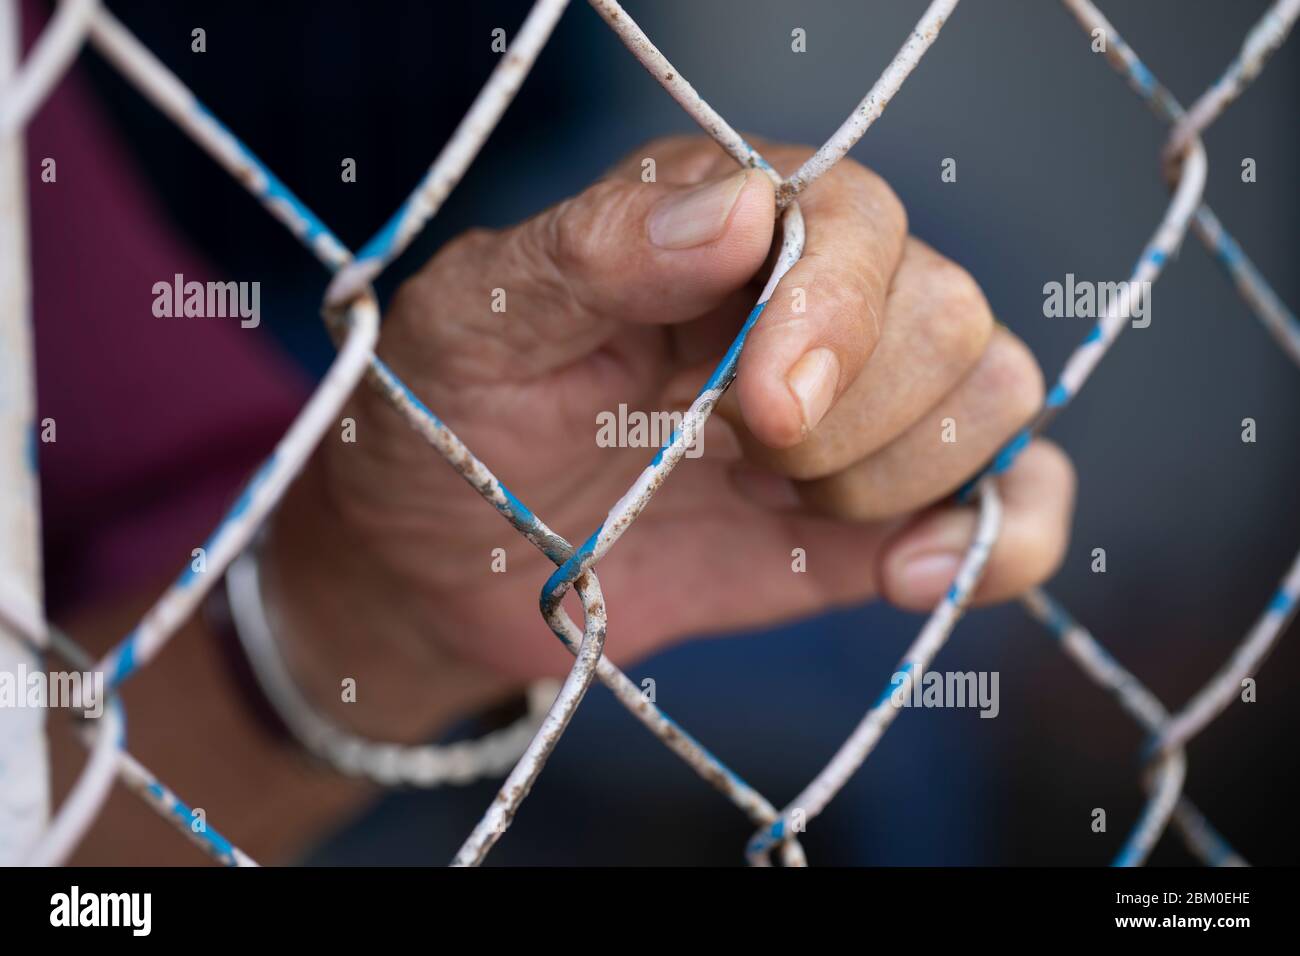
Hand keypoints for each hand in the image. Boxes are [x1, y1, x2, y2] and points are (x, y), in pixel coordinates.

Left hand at [266, 136, 1074, 724]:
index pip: (861, 219)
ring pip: (996, 395)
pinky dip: (1001, 540)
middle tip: (732, 459)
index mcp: (723, 227)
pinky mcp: (873, 517)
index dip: (837, 312)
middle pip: (946, 313)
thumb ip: (597, 249)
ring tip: (769, 503)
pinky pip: (1019, 505)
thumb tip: (741, 207)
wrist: (444, 564)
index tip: (761, 411)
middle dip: (853, 413)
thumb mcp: (479, 319)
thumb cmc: (451, 418)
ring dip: (900, 473)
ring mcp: (856, 411)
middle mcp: (811, 305)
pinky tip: (905, 574)